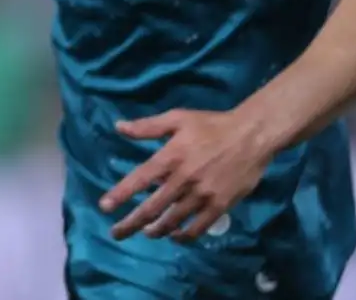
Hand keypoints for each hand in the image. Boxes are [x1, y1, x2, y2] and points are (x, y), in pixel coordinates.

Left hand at [100, 109, 272, 242]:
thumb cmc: (212, 125)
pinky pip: (198, 227)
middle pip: (152, 207)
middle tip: (116, 233)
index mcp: (170, 157)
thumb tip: (119, 127)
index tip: (104, 207)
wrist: (251, 136)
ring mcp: (202, 195)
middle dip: (131, 223)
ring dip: (156, 230)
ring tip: (146, 233)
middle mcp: (183, 179)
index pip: (139, 179)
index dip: (120, 195)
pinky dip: (185, 236)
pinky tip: (176, 236)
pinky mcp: (220, 205)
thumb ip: (148, 127)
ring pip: (173, 220)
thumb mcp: (177, 118)